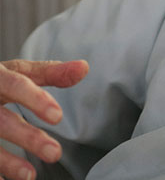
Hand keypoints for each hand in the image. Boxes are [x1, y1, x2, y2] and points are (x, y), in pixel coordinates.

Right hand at [0, 59, 88, 179]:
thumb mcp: (18, 72)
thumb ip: (50, 72)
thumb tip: (83, 68)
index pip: (16, 85)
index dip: (35, 100)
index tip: (58, 117)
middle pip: (1, 120)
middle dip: (27, 137)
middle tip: (55, 153)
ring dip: (6, 162)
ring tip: (29, 176)